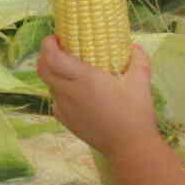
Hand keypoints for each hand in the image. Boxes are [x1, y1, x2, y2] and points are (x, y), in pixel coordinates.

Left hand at [37, 36, 161, 154]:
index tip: (56, 38)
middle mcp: (69, 92)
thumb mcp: (141, 82)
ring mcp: (64, 108)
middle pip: (43, 70)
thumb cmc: (136, 113)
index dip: (47, 44)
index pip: (52, 58)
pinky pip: (56, 100)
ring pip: (50, 85)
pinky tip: (77, 93)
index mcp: (84, 79)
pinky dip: (61, 91)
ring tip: (71, 71)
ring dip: (55, 74)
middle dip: (45, 56)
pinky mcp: (65, 121)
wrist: (129, 147)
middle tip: (58, 49)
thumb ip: (139, 59)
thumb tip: (135, 45)